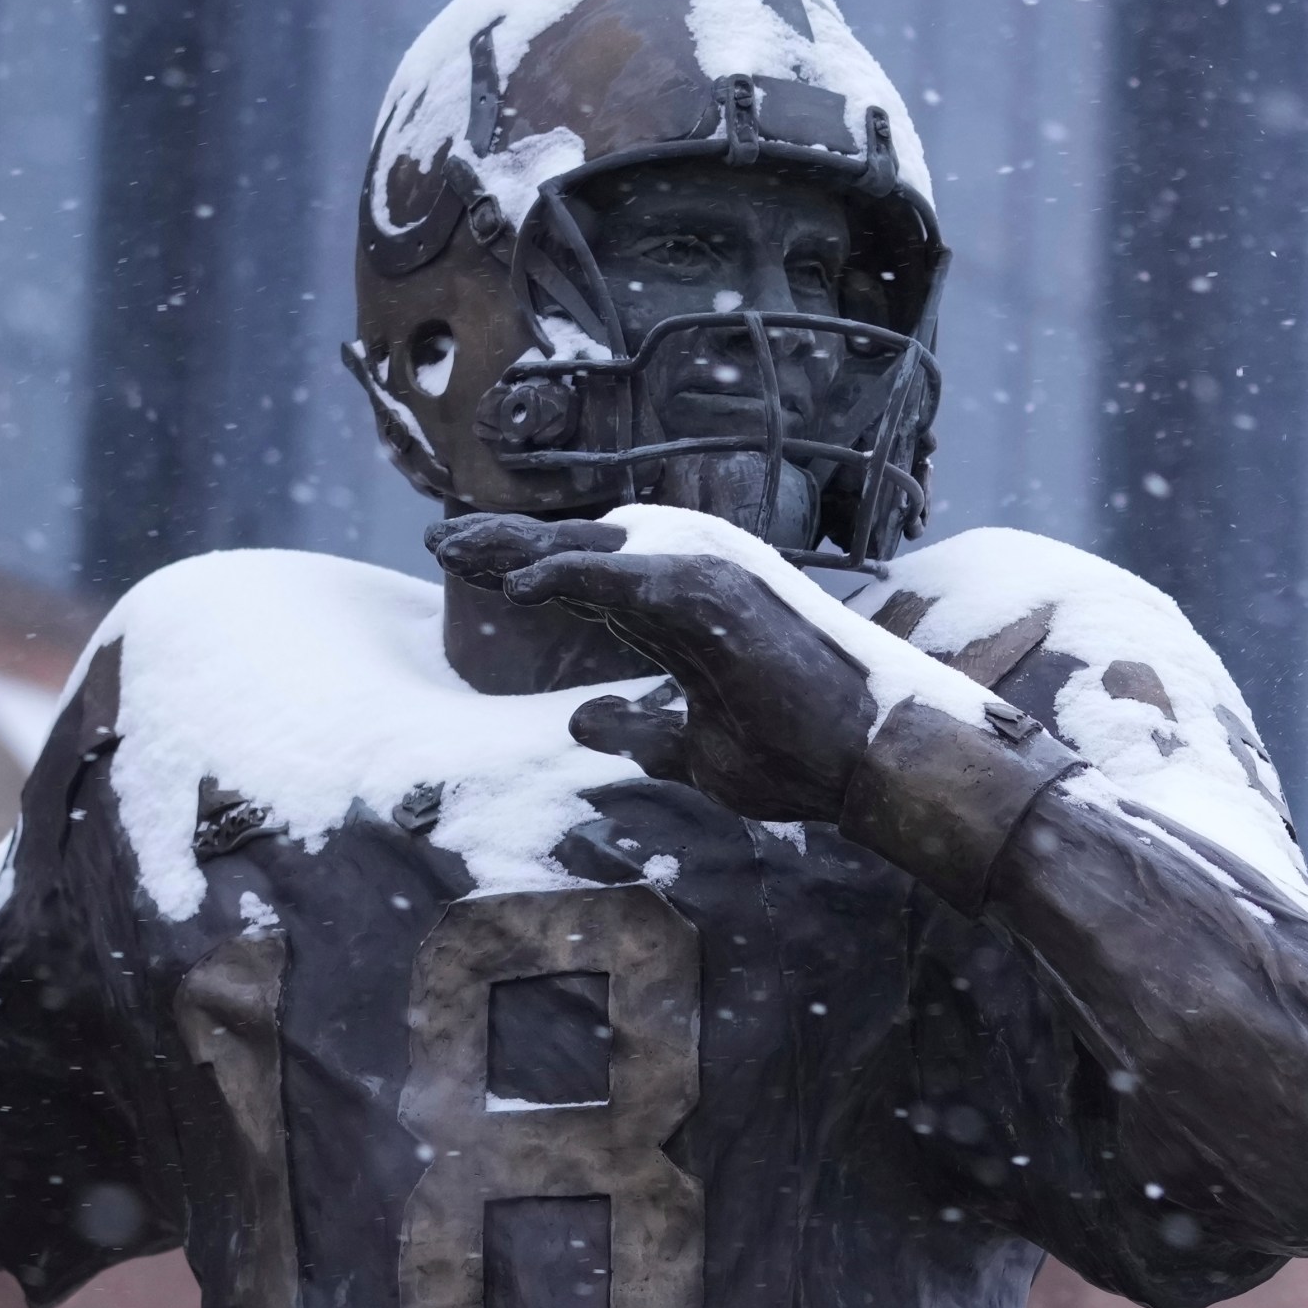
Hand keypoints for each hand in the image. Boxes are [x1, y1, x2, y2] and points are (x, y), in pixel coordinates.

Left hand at [430, 513, 878, 822]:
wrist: (866, 762)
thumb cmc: (795, 753)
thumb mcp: (692, 748)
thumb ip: (638, 728)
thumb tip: (578, 721)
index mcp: (686, 609)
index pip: (589, 579)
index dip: (526, 569)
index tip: (465, 569)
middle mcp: (693, 578)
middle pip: (580, 550)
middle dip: (507, 545)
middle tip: (440, 546)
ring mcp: (705, 577)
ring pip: (591, 550)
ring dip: (520, 547)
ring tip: (454, 551)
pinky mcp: (712, 595)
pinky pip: (621, 576)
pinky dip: (568, 575)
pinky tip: (518, 586)